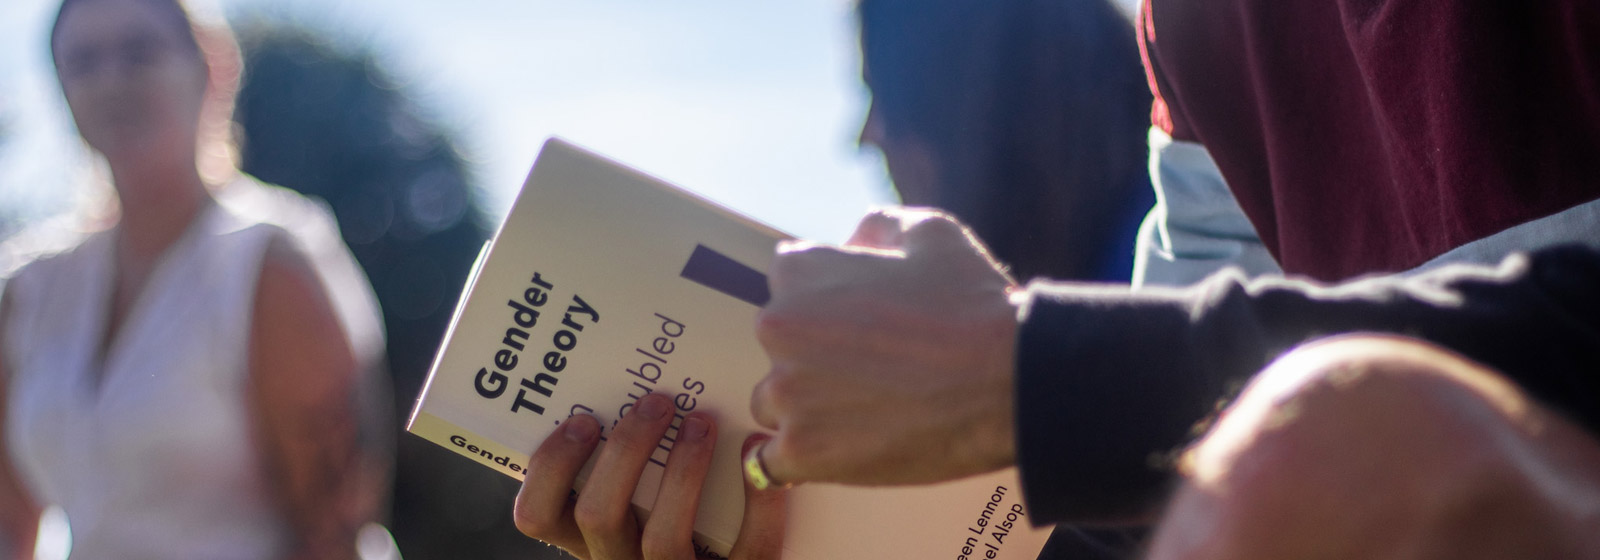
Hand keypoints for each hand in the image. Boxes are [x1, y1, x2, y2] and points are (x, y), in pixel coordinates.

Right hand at [514, 393, 787, 559]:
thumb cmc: (683, 524)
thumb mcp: (638, 507)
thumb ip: (627, 468)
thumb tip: (642, 385)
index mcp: (591, 541)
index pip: (539, 514)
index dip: (553, 467)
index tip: (584, 420)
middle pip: (597, 515)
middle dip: (625, 451)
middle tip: (656, 402)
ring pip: (661, 540)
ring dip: (682, 473)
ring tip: (702, 424)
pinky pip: (746, 550)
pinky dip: (757, 504)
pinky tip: (755, 457)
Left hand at [750, 208, 1020, 486]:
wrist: (1007, 381)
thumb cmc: (972, 305)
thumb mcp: (931, 233)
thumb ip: (879, 226)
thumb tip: (856, 237)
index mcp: (800, 272)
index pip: (788, 287)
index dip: (826, 306)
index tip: (857, 324)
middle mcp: (778, 328)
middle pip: (779, 348)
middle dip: (814, 357)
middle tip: (871, 370)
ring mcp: (787, 393)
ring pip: (774, 404)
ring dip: (807, 409)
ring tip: (867, 412)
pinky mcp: (801, 450)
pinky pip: (775, 462)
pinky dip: (803, 459)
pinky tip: (839, 451)